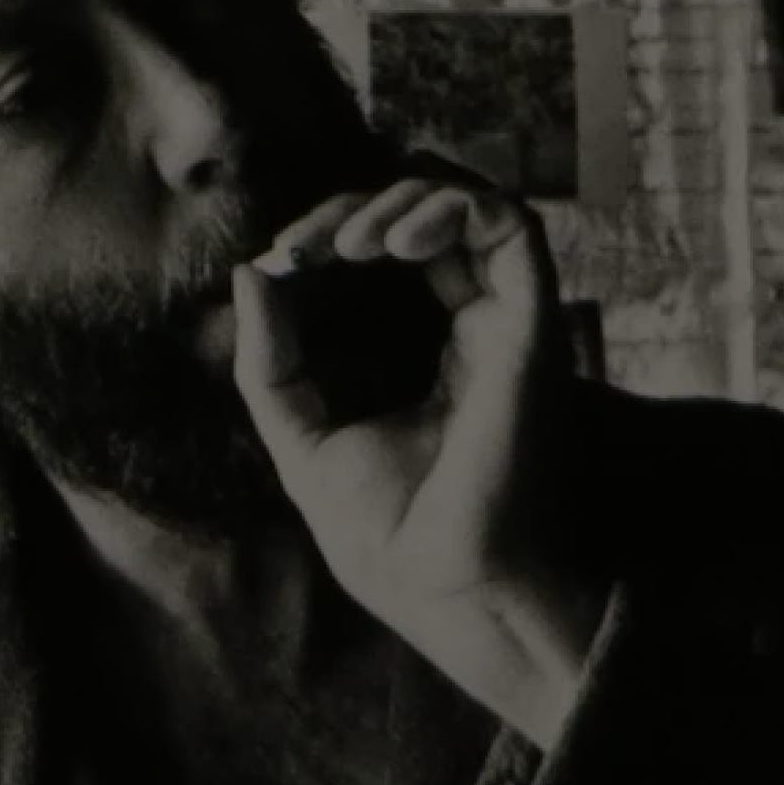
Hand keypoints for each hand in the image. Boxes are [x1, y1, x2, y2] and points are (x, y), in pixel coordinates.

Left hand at [231, 175, 611, 745]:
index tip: (281, 258)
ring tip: (348, 241)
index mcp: (425, 350)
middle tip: (305, 243)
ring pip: (470, 203)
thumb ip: (270, 356)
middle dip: (353, 208)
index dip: (330, 232)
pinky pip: (513, 226)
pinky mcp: (531, 325)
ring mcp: (504, 323)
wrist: (442, 586)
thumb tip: (251, 270)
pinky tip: (394, 242)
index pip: (384, 252)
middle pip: (421, 215)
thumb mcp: (300, 431)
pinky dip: (452, 207)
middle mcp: (471, 327)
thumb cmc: (387, 531)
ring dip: (400, 198)